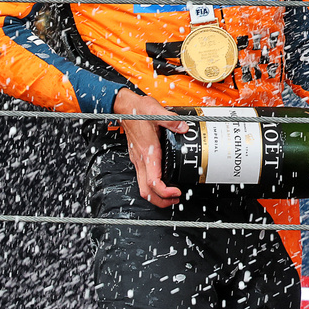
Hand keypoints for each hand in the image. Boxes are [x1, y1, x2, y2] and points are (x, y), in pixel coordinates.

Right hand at [112, 89, 187, 207]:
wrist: (124, 107)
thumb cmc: (138, 111)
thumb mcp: (157, 112)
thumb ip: (172, 121)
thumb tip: (184, 128)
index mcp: (147, 152)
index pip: (153, 182)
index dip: (165, 192)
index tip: (177, 192)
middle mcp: (141, 159)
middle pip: (146, 191)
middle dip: (161, 201)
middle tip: (176, 199)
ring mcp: (138, 160)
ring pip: (143, 187)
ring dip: (157, 195)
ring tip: (172, 194)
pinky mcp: (138, 158)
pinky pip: (143, 178)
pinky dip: (153, 185)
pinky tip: (164, 181)